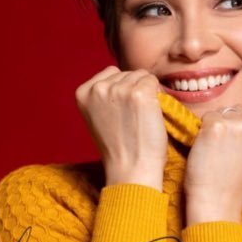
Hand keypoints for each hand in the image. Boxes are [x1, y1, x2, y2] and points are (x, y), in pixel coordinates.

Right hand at [75, 66, 166, 190]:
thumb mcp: (99, 116)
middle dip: (135, 89)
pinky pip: (154, 82)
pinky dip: (158, 95)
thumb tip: (126, 77)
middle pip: (129, 73)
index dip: (123, 88)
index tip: (122, 110)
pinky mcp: (140, 94)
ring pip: (143, 75)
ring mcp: (119, 90)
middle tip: (133, 116)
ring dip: (148, 91)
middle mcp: (99, 88)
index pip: (112, 72)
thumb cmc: (118, 146)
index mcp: (83, 92)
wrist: (131, 169)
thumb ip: (105, 95)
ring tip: (141, 116)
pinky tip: (151, 114)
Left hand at [184, 98, 241, 224]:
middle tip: (228, 147)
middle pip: (240, 107)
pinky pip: (207, 117)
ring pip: (223, 111)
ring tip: (219, 149)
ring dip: (217, 124)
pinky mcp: (217, 126)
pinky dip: (203, 129)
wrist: (217, 202)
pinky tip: (208, 147)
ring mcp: (239, 125)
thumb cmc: (238, 181)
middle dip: (232, 120)